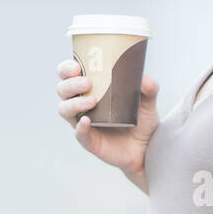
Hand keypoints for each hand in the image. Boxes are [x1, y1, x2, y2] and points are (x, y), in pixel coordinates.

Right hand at [56, 59, 159, 188]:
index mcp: (90, 89)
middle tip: (88, 82)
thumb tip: (144, 79)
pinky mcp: (89, 141)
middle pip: (62, 90)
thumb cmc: (141, 120)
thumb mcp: (148, 101)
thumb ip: (149, 87)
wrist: (147, 147)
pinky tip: (87, 121)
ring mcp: (83, 123)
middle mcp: (81, 104)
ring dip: (74, 103)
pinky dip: (80, 127)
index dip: (66, 69)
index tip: (76, 66)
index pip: (68, 75)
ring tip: (93, 101)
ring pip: (65, 110)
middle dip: (71, 84)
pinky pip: (79, 134)